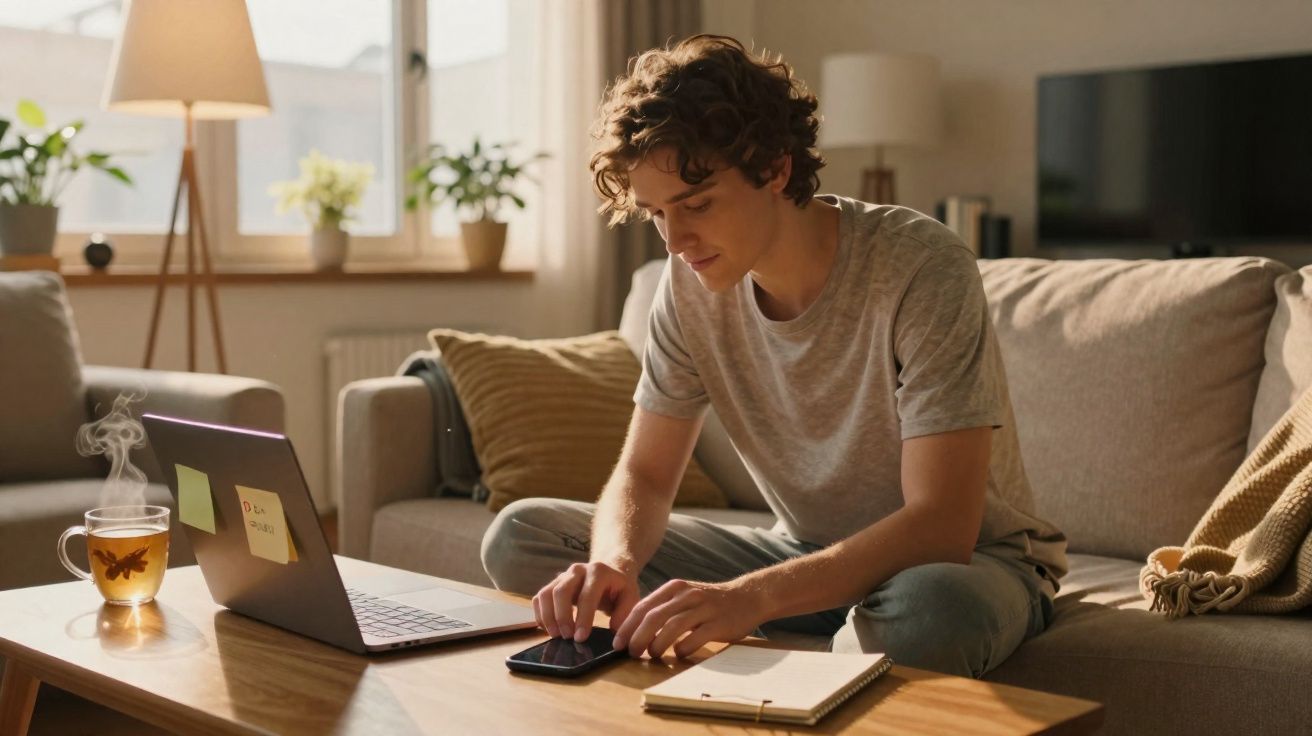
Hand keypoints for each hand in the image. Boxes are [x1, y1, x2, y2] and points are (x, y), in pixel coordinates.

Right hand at [532, 561, 640, 642]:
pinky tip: (548, 629)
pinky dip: (540, 615)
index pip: (587, 595)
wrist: (609, 571)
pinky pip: (539, 598)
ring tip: (556, 636)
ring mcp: (562, 576)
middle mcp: (577, 570)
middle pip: (561, 591)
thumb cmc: (619, 588)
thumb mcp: (630, 596)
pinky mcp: (553, 584)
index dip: (583, 618)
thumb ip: (625, 612)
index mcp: (598, 572)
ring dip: (548, 617)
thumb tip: (615, 632)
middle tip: (568, 638)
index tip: (581, 638)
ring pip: (546, 594)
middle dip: (562, 617)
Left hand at [612, 579, 761, 659]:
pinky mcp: (718, 624)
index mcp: (675, 588)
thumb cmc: (710, 602)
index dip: (627, 626)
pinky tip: (678, 654)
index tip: (618, 642)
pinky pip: (694, 638)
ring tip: (651, 655)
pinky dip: (682, 649)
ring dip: (657, 644)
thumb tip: (634, 630)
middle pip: (654, 617)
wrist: (748, 597)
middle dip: (637, 637)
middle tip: (630, 653)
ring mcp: (704, 609)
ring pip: (672, 627)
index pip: (644, 607)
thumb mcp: (685, 596)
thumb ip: (664, 608)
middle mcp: (688, 595)